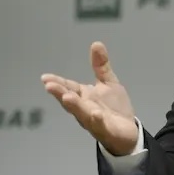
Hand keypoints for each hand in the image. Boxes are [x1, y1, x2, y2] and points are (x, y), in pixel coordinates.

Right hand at [41, 41, 138, 155]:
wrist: (128, 131)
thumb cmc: (114, 107)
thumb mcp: (109, 83)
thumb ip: (101, 66)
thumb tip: (96, 44)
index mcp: (84, 96)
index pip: (68, 87)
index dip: (57, 82)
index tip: (45, 77)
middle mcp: (84, 108)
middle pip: (70, 100)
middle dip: (60, 93)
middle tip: (49, 86)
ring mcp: (93, 120)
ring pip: (81, 113)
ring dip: (74, 106)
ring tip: (67, 97)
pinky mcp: (105, 130)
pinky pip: (99, 125)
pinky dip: (96, 120)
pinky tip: (96, 114)